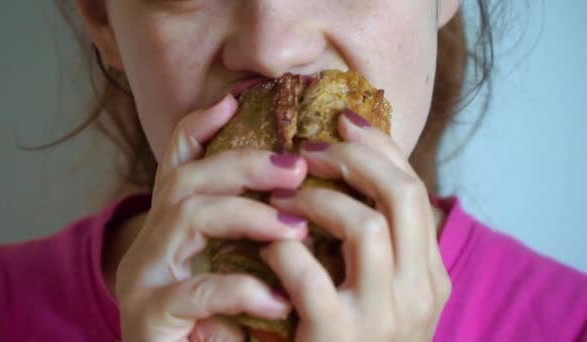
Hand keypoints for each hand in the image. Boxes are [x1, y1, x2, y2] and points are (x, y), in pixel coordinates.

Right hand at [115, 95, 309, 341]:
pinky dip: (242, 288)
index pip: (177, 163)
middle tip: (297, 167)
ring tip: (295, 229)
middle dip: (244, 165)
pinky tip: (278, 298)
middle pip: (187, 178)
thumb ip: (249, 235)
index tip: (233, 99)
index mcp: (171, 228)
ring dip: (247, 215)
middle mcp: (151, 242)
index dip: (200, 126)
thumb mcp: (234, 269)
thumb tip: (297, 200)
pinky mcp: (147, 315)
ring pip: (186, 215)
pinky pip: (195, 288)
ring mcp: (144, 276)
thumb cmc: (217, 323)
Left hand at [262, 109, 451, 340]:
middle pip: (402, 195)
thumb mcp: (379, 292)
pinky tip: (267, 245)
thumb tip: (351, 175)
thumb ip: (374, 243)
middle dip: (355, 158)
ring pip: (365, 226)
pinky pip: (308, 272)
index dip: (380, 148)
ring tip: (282, 196)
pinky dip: (283, 246)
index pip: (415, 191)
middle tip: (311, 148)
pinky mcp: (336, 337)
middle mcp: (420, 293)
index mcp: (430, 276)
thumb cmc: (351, 340)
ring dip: (317, 198)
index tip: (343, 119)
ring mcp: (382, 318)